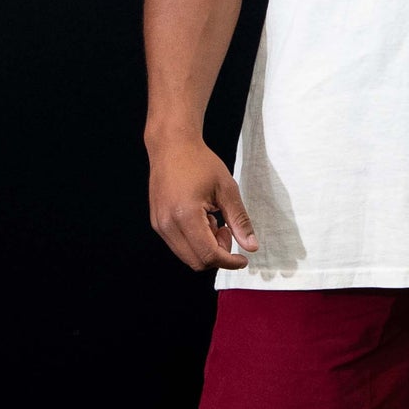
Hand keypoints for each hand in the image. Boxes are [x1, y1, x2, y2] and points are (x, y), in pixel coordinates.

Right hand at [147, 135, 259, 271]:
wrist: (172, 146)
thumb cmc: (200, 163)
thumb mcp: (227, 189)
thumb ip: (239, 221)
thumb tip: (252, 247)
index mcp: (185, 215)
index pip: (209, 254)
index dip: (229, 262)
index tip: (243, 258)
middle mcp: (168, 224)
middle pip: (196, 262)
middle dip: (218, 255)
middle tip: (227, 230)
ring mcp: (159, 225)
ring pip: (187, 256)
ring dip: (206, 248)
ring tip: (214, 221)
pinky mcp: (157, 223)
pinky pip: (178, 245)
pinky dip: (194, 241)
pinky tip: (202, 219)